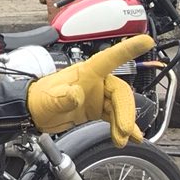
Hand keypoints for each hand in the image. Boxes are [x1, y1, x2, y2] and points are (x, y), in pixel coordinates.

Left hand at [27, 35, 154, 146]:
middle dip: (126, 111)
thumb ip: (62, 97)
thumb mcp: (48, 100)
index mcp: (85, 73)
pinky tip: (130, 136)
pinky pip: (115, 115)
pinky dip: (123, 125)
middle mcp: (94, 82)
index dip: (128, 49)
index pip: (109, 58)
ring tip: (121, 139)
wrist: (33, 113)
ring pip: (120, 105)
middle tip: (125, 130)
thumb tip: (75, 94)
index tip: (146, 40)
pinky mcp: (96, 108)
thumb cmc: (38, 100)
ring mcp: (96, 95)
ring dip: (124, 122)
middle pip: (120, 92)